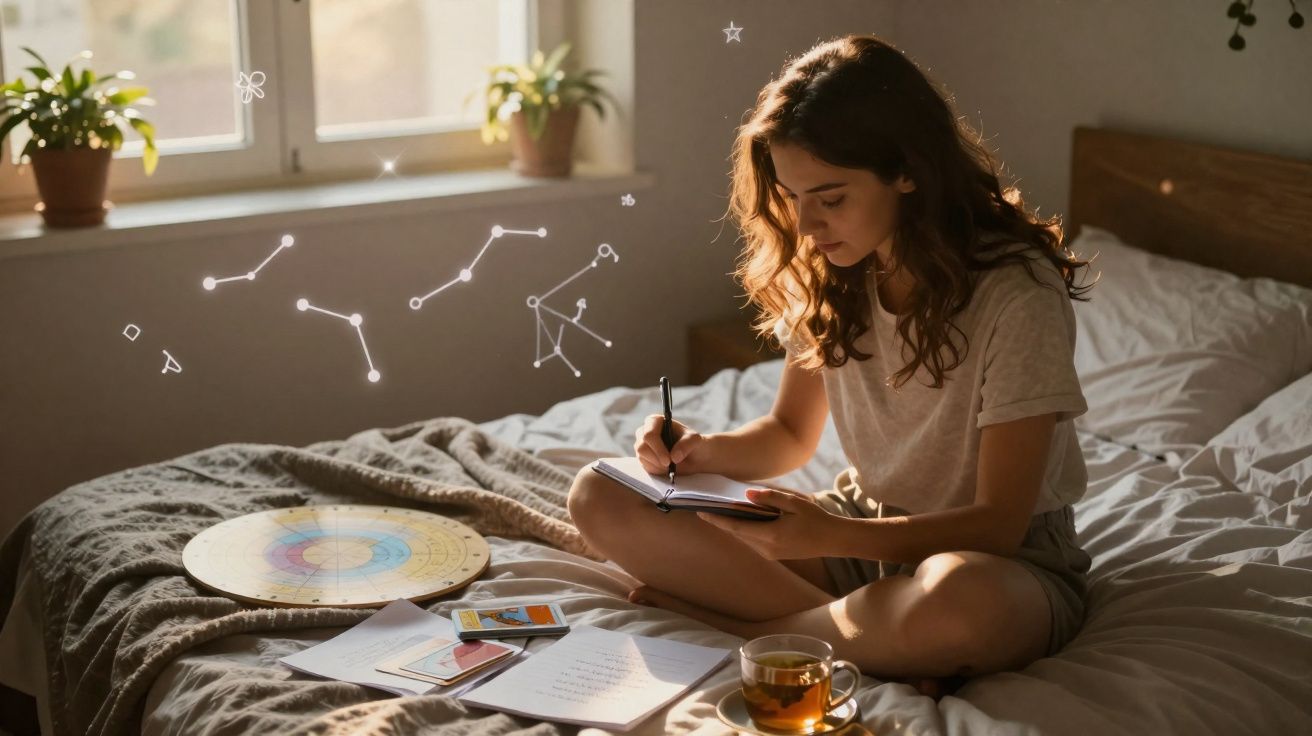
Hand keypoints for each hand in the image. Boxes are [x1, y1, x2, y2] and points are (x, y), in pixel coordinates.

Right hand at [634, 414, 711, 475]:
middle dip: (656, 458)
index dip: (657, 448)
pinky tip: (667, 467)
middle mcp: (645, 431)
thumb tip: (674, 456)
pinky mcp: (643, 458)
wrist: (693, 456)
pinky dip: (656, 469)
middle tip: (669, 465)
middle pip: (641, 446)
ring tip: (671, 464)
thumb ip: (686, 444)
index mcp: (655, 421)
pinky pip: (645, 466)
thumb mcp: (694, 440)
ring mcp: (642, 445)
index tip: (669, 460)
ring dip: (657, 464)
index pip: (649, 434)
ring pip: (642, 457)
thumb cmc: (692, 443)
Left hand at [697, 488, 837, 560]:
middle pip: (737, 534)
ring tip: (717, 512)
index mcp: (771, 535)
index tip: (700, 512)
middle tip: (704, 508)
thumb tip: (746, 495)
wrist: (834, 540)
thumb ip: (770, 497)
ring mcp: (770, 554)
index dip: (717, 520)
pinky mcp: (774, 555)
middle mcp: (767, 548)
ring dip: (732, 526)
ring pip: (744, 538)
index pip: (736, 527)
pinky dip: (744, 530)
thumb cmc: (816, 518)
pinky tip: (740, 519)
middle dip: (720, 522)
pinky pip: (753, 541)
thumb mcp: (794, 503)